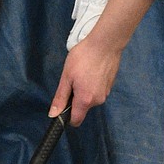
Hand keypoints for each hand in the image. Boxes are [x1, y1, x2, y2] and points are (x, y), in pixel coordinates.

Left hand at [50, 0, 153, 125]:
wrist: (106, 43)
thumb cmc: (84, 57)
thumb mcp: (67, 77)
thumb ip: (60, 98)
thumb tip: (53, 115)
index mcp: (85, 100)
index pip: (76, 120)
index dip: (67, 117)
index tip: (63, 106)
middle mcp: (98, 100)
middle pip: (82, 108)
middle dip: (75, 99)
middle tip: (72, 79)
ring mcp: (106, 93)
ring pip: (90, 98)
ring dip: (84, 90)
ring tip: (83, 72)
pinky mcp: (110, 85)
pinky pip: (97, 90)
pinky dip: (92, 84)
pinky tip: (91, 70)